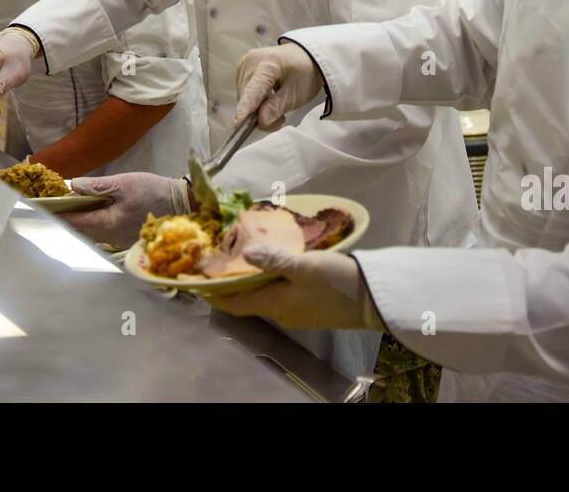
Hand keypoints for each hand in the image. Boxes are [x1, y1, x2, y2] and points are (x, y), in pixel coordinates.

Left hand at [66, 172, 189, 247]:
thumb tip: (73, 185)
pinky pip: (102, 233)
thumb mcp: (124, 183)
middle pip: (81, 230)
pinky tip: (91, 212)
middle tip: (54, 205)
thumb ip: (97, 186)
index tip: (44, 206)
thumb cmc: (152, 191)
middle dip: (67, 219)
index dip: (59, 214)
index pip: (75, 221)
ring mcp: (118, 241)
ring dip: (79, 221)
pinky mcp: (125, 239)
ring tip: (70, 207)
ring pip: (91, 233)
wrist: (180, 204)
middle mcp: (111, 237)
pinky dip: (92, 223)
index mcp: (108, 224)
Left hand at [207, 249, 383, 330]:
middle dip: (231, 284)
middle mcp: (282, 312)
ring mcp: (297, 311)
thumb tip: (244, 255)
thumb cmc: (335, 281)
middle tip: (218, 262)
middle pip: (248, 299)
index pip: (234, 303)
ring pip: (265, 295)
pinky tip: (272, 265)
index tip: (196, 283)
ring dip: (250, 281)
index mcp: (274, 304)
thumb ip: (273, 260)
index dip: (214, 294)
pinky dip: (269, 281)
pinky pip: (280, 294)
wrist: (372, 299)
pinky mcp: (310, 306)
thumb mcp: (304, 265)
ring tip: (241, 259)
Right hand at [234, 41, 322, 130]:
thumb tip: (260, 122)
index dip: (245, 108)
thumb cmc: (304, 74)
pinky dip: (254, 102)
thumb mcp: (297, 94)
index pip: (254, 90)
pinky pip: (244, 93)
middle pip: (247, 97)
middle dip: (259, 114)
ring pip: (243, 97)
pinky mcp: (241, 69)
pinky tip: (268, 98)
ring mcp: (244, 64)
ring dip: (256, 110)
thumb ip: (277, 108)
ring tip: (277, 106)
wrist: (305, 57)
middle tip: (281, 118)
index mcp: (269, 64)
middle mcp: (251, 61)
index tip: (238, 126)